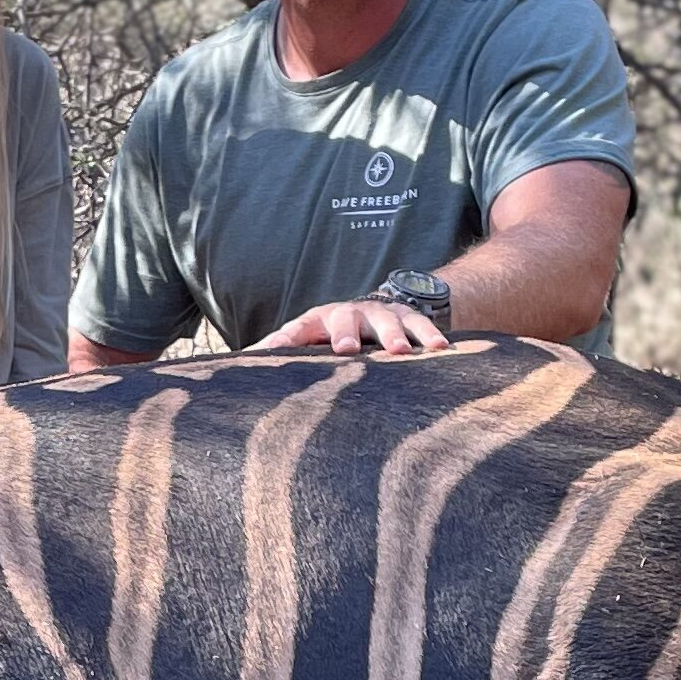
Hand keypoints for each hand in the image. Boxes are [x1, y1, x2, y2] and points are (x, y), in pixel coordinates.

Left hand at [248, 295, 449, 357]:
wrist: (375, 311)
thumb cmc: (331, 338)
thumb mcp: (307, 344)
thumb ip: (281, 354)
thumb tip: (238, 368)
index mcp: (317, 322)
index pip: (298, 328)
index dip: (287, 338)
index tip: (276, 351)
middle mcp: (348, 313)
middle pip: (345, 319)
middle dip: (346, 333)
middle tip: (346, 350)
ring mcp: (380, 313)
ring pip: (387, 321)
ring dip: (393, 335)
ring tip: (401, 353)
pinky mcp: (408, 317)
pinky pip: (421, 325)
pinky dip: (430, 336)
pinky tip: (442, 349)